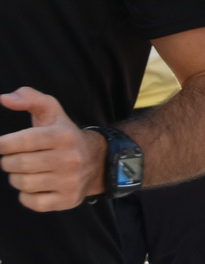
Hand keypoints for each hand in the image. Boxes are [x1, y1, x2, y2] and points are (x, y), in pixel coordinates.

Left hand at [0, 88, 104, 210]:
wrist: (98, 161)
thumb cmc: (65, 136)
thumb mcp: (52, 113)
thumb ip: (30, 99)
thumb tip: (4, 98)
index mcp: (63, 135)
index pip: (21, 141)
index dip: (4, 144)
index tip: (3, 144)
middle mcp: (69, 158)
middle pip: (17, 164)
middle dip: (9, 161)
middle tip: (14, 159)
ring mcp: (69, 180)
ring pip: (22, 183)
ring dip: (16, 178)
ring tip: (25, 171)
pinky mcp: (67, 199)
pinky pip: (31, 202)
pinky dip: (26, 195)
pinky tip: (35, 186)